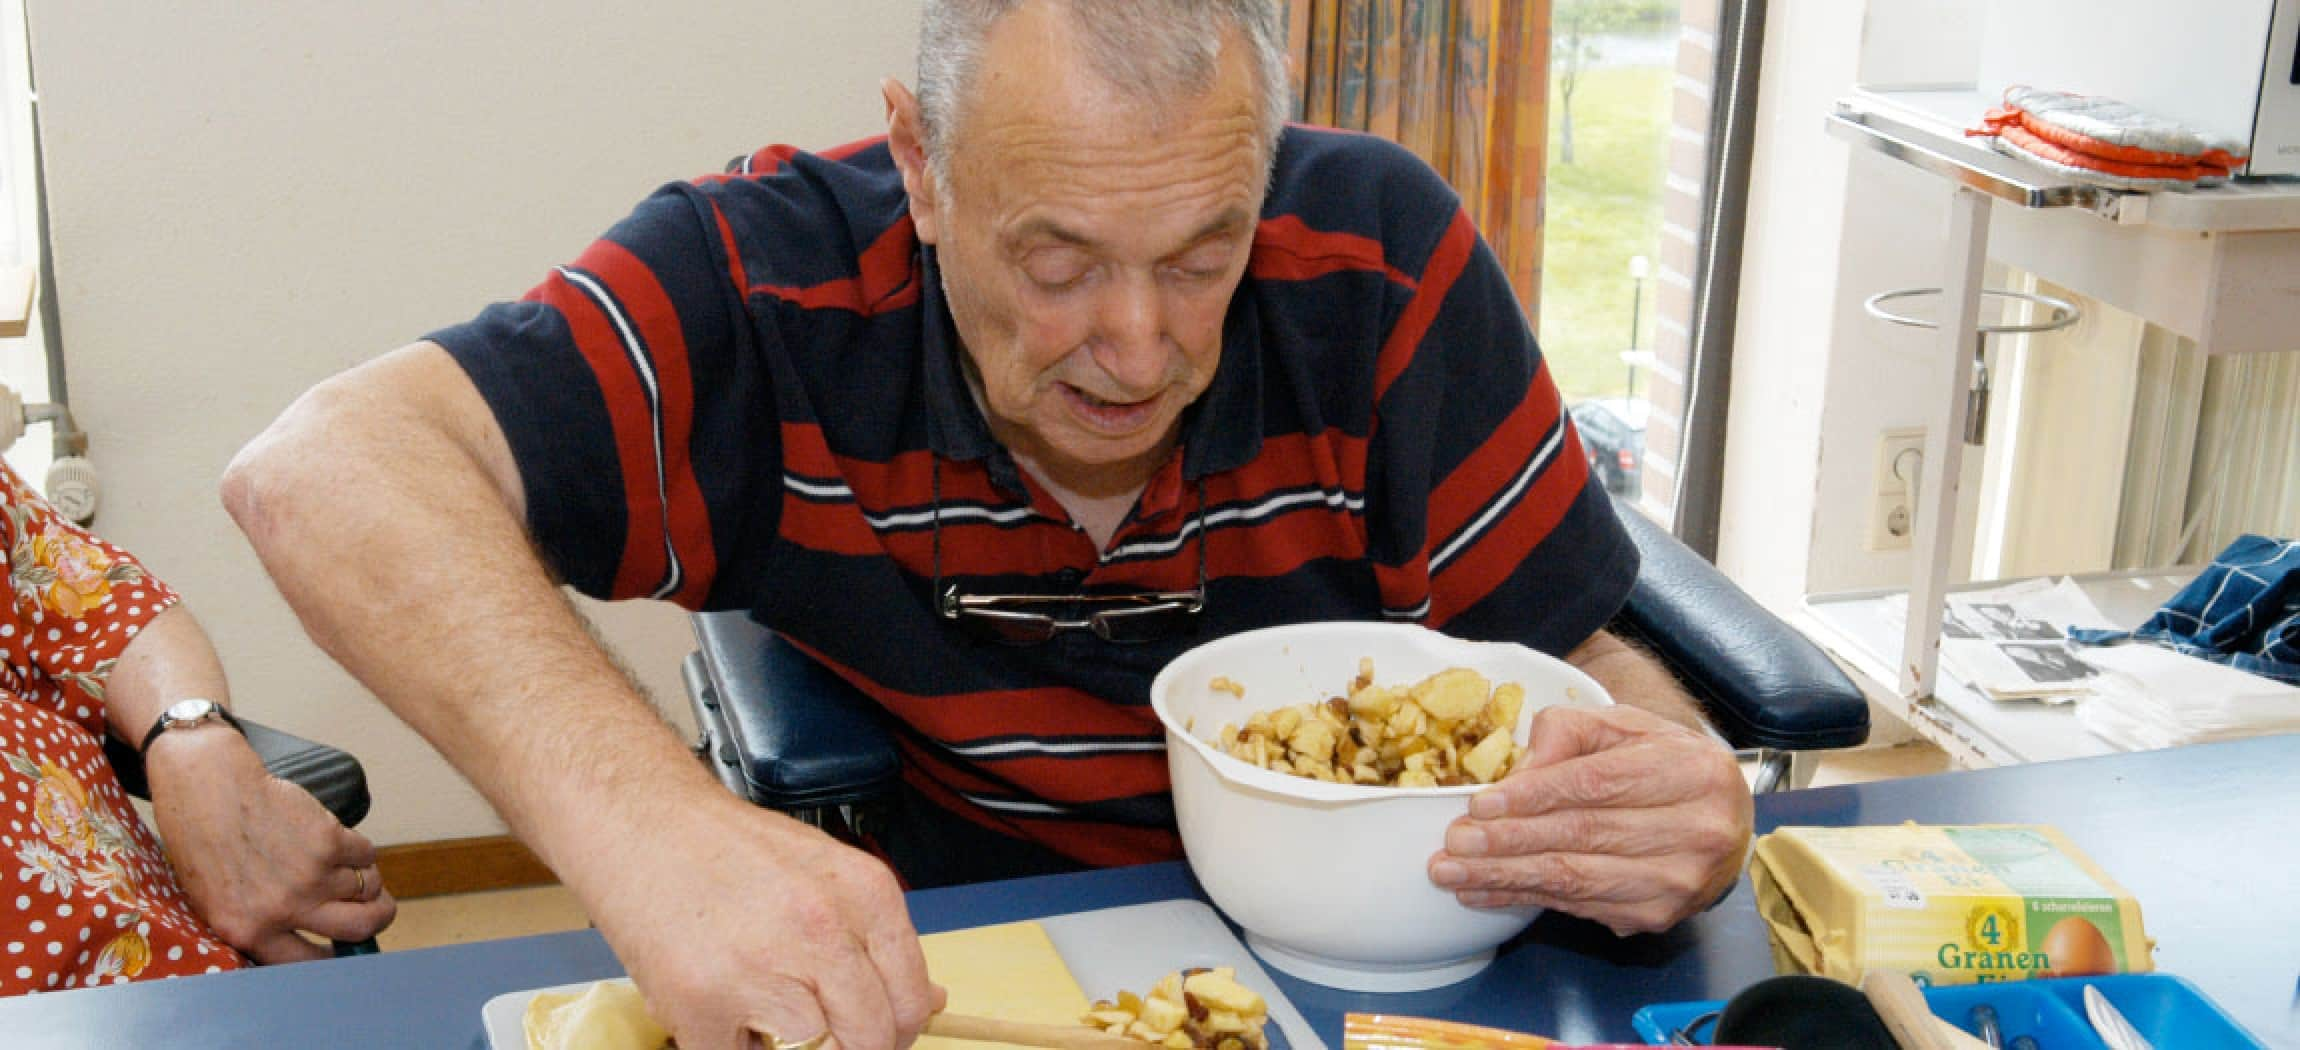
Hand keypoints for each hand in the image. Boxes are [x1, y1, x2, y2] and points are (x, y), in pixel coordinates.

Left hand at [146, 728, 394, 960]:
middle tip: (377, 908)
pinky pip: (367, 853)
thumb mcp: (216, 902)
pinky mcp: (328, 840)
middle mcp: (284, 909)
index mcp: (250, 931)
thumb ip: (257, 926)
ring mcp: (310, 875)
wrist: (209, 791)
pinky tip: (339, 842)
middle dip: (378, 919)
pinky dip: (361, 850)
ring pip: (368, 887)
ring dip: (365, 877)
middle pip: (359, 928)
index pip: (311, 963)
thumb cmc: (206, 843)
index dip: (336, 956)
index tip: (345, 946)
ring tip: (346, 865)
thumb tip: (308, 937)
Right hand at [578, 790, 944, 1049]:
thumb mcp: (826, 871)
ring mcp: (760, 968)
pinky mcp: (701, 1002)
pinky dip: (729, 1041)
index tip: (883, 1034)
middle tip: (822, 1031)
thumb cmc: (729, 847)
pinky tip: (719, 1000)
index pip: (910, 998)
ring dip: (784, 1037)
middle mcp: (820, 929)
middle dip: (851, 1044)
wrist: (642, 822)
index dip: (898, 1029)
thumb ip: (877, 938)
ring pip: (809, 1049)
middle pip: (871, 1036)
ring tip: (756, 994)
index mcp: (863, 894)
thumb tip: (927, 1003)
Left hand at [1427, 704, 1751, 934]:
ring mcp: (1678, 881)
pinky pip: (1578, 906)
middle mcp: (1695, 831)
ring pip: (1576, 879)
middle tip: (1454, 842)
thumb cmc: (1665, 766)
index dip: (1534, 795)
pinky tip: (1485, 892)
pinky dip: (1524, 899)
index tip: (1481, 803)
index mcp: (1691, 771)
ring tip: (1452, 873)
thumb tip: (1516, 772)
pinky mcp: (1656, 915)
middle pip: (1583, 835)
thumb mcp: (1625, 727)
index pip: (1598, 784)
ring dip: (1505, 878)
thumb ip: (1569, 732)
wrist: (1725, 822)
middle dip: (1508, 841)